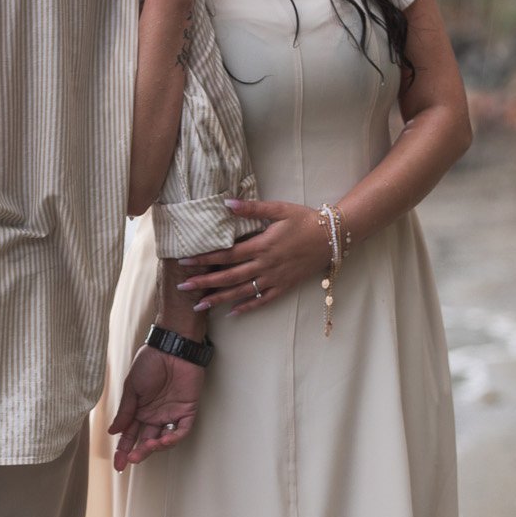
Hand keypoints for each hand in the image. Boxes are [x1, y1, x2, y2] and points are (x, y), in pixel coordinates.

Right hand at [109, 346, 205, 469]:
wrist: (171, 348)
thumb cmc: (150, 362)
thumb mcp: (132, 387)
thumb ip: (125, 411)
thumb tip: (113, 432)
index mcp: (139, 410)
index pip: (130, 435)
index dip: (123, 450)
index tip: (118, 464)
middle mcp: (155, 415)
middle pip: (146, 441)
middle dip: (139, 452)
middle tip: (131, 459)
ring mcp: (171, 414)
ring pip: (164, 439)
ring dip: (155, 447)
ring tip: (148, 447)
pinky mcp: (187, 410)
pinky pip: (182, 430)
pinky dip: (174, 438)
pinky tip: (164, 440)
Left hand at [176, 199, 331, 315]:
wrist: (332, 237)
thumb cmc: (305, 220)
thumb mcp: (279, 209)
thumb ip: (252, 208)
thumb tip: (227, 204)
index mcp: (262, 245)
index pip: (226, 254)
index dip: (204, 259)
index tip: (184, 263)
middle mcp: (265, 265)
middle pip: (229, 277)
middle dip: (204, 283)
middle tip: (182, 288)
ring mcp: (275, 278)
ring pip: (242, 292)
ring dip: (219, 299)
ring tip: (199, 306)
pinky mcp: (284, 286)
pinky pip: (262, 300)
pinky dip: (247, 307)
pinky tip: (231, 312)